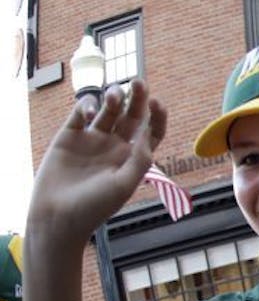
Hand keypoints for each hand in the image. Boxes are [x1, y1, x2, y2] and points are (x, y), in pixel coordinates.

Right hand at [30, 81, 166, 245]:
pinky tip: (88, 113)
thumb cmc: (95, 206)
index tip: (158, 103)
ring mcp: (92, 140)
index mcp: (132, 157)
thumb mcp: (125, 183)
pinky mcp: (69, 136)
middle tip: (138, 82)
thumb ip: (141, 157)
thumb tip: (149, 130)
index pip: (151, 131)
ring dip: (112, 98)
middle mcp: (114, 146)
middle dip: (136, 98)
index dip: (157, 116)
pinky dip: (85, 106)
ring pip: (107, 110)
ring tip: (114, 95)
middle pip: (131, 115)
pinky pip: (80, 113)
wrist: (58, 217)